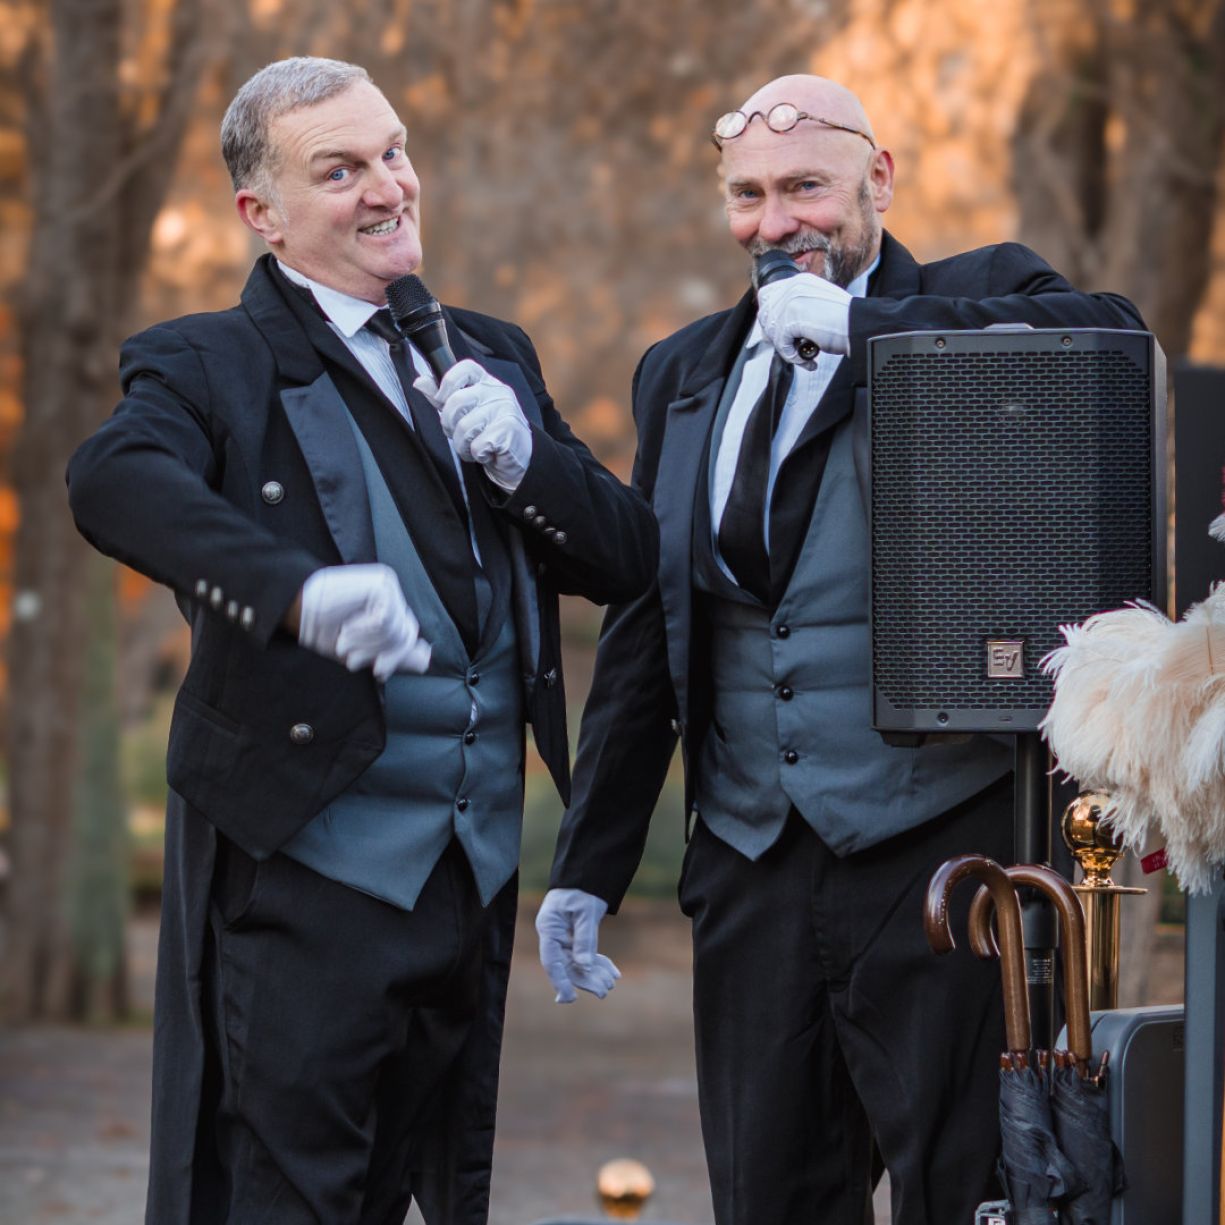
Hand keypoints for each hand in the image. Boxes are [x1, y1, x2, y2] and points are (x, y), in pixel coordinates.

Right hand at [298, 563, 430, 679]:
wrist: (298, 610)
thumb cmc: (325, 630)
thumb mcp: (364, 651)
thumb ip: (394, 655)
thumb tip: (426, 661)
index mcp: (391, 609)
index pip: (407, 638)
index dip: (394, 658)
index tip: (377, 671)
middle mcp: (394, 595)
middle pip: (406, 635)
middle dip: (380, 653)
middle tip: (353, 657)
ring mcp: (389, 586)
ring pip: (396, 630)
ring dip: (368, 643)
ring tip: (345, 638)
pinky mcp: (381, 582)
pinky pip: (385, 620)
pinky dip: (365, 630)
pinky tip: (348, 625)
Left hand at [414, 359, 532, 491]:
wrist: (518, 459)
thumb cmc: (489, 432)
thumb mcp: (464, 412)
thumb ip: (443, 397)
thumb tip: (420, 381)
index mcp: (486, 382)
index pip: (464, 368)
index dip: (447, 384)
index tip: (442, 401)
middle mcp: (497, 391)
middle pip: (456, 402)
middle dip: (449, 425)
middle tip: (458, 434)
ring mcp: (505, 409)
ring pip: (464, 427)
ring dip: (463, 445)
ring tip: (473, 446)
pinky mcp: (509, 429)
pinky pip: (477, 444)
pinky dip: (477, 455)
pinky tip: (486, 453)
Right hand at [535, 887, 620, 1003]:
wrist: (587, 873)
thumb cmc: (583, 887)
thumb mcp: (586, 910)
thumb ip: (585, 938)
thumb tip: (585, 966)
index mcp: (549, 927)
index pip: (551, 960)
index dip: (559, 981)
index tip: (569, 998)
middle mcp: (554, 935)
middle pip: (566, 965)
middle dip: (585, 979)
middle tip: (604, 991)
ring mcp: (564, 937)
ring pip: (578, 963)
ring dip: (594, 974)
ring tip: (610, 983)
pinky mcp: (576, 937)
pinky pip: (586, 955)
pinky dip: (600, 964)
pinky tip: (613, 973)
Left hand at [756, 272, 852, 366]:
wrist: (860, 326)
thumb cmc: (845, 321)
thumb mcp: (817, 304)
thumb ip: (797, 308)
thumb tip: (773, 326)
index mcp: (799, 280)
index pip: (767, 295)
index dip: (769, 316)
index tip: (778, 333)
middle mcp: (793, 287)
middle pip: (765, 314)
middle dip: (775, 335)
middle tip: (791, 348)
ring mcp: (791, 301)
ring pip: (773, 332)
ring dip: (786, 348)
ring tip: (803, 355)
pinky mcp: (792, 319)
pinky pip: (781, 344)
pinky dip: (794, 357)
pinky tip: (809, 360)